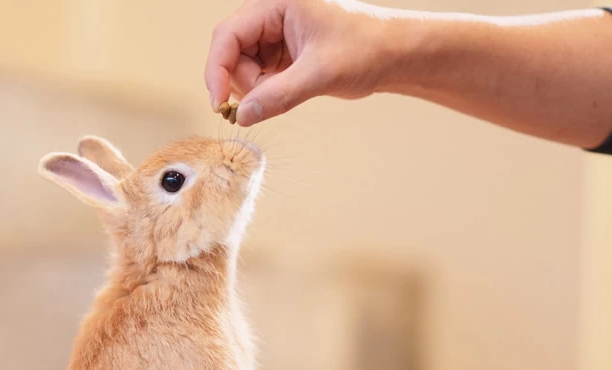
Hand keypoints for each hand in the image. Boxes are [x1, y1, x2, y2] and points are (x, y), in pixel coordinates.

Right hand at [205, 0, 399, 125]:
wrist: (394, 55)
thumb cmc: (368, 47)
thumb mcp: (320, 73)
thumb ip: (278, 95)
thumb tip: (244, 116)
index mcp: (279, 2)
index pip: (228, 34)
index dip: (217, 69)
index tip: (219, 102)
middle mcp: (273, 14)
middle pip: (232, 52)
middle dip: (244, 82)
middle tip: (266, 100)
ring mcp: (277, 34)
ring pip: (244, 67)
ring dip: (257, 88)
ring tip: (290, 90)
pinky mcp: (283, 52)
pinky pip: (259, 75)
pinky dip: (267, 90)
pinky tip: (289, 91)